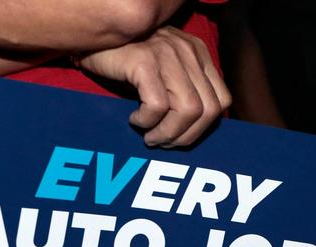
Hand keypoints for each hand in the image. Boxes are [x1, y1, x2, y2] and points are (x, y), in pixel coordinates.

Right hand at [79, 26, 231, 146]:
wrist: (94, 37)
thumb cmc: (127, 60)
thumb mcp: (164, 69)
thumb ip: (183, 88)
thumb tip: (192, 129)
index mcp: (198, 54)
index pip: (221, 101)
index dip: (203, 128)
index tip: (180, 136)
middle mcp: (188, 51)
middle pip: (208, 110)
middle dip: (186, 136)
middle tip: (162, 142)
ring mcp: (168, 54)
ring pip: (187, 110)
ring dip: (167, 133)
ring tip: (149, 135)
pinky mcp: (144, 61)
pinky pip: (158, 105)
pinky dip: (147, 121)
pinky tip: (134, 119)